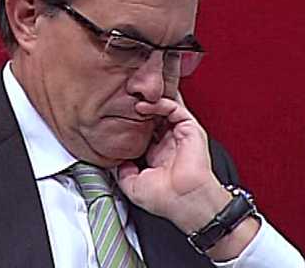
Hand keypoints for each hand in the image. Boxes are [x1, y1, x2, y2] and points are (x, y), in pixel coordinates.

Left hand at [117, 95, 226, 233]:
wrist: (184, 201)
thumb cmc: (166, 200)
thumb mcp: (133, 186)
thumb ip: (122, 171)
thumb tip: (114, 161)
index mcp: (157, 155)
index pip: (144, 130)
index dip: (130, 121)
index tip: (116, 116)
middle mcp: (169, 143)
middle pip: (154, 116)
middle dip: (140, 108)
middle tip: (124, 104)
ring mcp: (180, 134)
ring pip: (165, 109)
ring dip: (149, 103)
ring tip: (133, 102)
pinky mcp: (190, 129)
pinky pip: (175, 108)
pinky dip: (160, 103)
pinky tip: (145, 106)